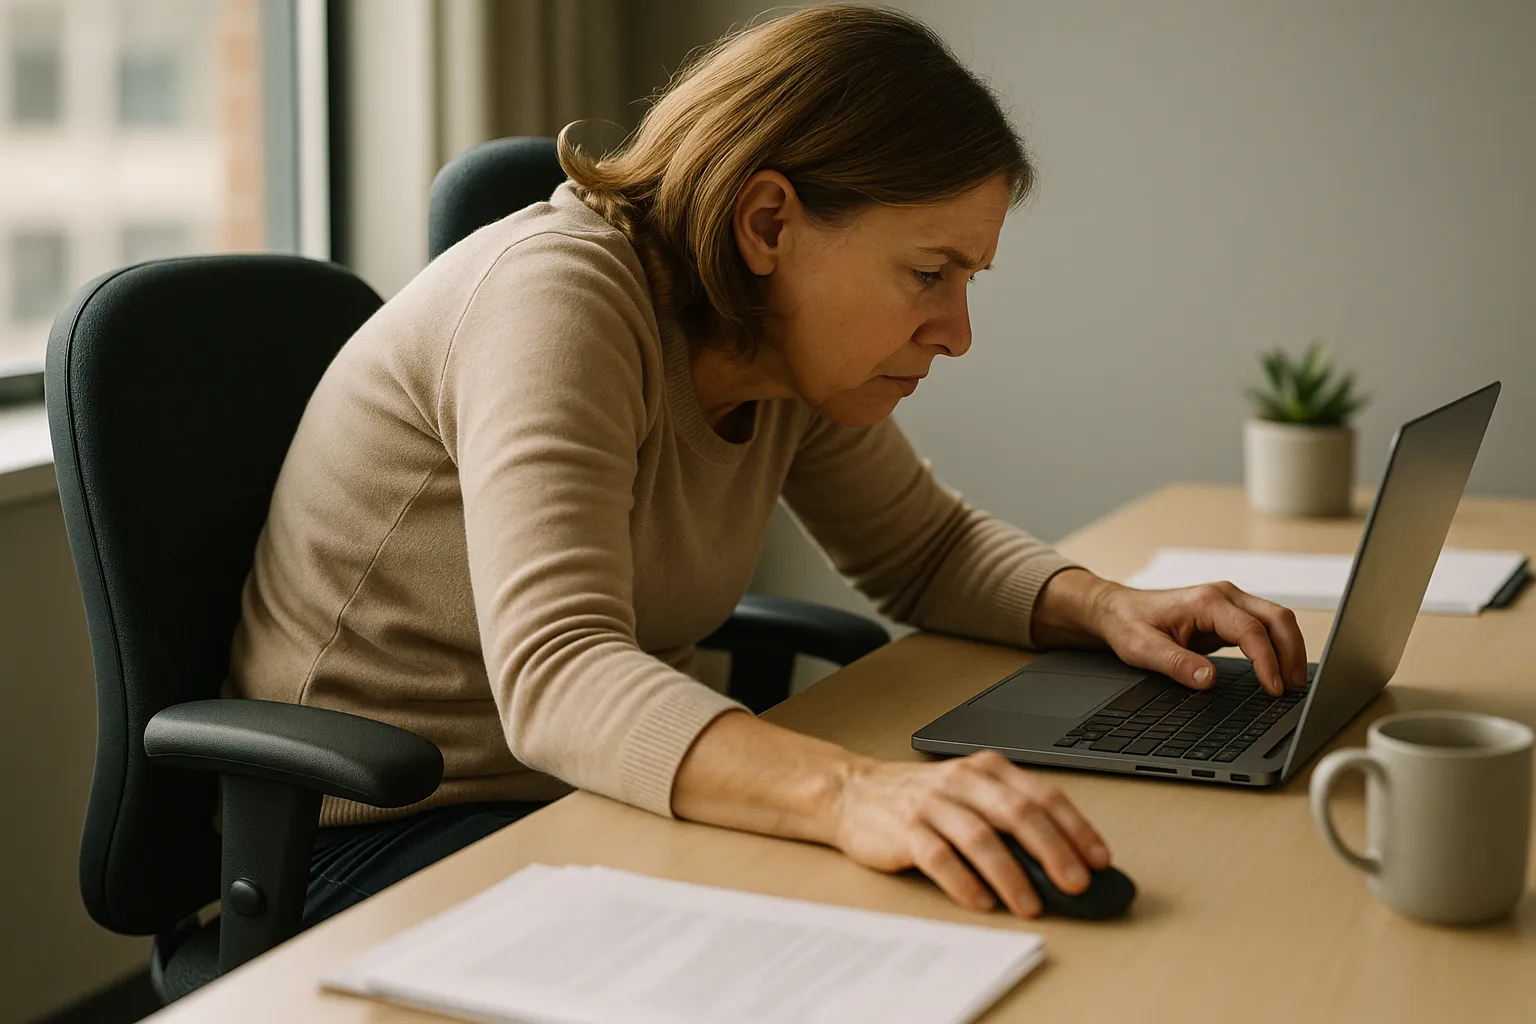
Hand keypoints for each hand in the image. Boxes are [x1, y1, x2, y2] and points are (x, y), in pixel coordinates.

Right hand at [832, 749, 1110, 916]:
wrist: (852, 793)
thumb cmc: (920, 799)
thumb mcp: (970, 796)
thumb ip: (1008, 818)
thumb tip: (1062, 863)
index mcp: (987, 769)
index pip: (1042, 795)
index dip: (1076, 828)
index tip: (1100, 860)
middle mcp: (963, 781)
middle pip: (1018, 813)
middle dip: (1053, 851)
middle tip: (1075, 883)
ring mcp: (932, 803)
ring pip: (981, 836)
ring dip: (1011, 874)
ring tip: (1031, 904)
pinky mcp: (905, 829)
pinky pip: (939, 856)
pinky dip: (963, 881)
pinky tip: (981, 901)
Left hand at [1034, 569, 1308, 695]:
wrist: (1116, 608)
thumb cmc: (1128, 624)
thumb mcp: (1142, 649)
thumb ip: (1176, 664)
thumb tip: (1209, 680)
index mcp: (1205, 602)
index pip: (1251, 631)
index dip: (1267, 661)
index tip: (1274, 689)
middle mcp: (1224, 595)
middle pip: (1277, 618)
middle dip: (1292, 653)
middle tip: (1295, 689)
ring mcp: (1230, 602)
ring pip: (1277, 620)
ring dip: (1290, 649)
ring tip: (1293, 684)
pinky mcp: (1230, 614)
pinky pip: (1265, 627)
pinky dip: (1279, 646)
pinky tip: (1280, 670)